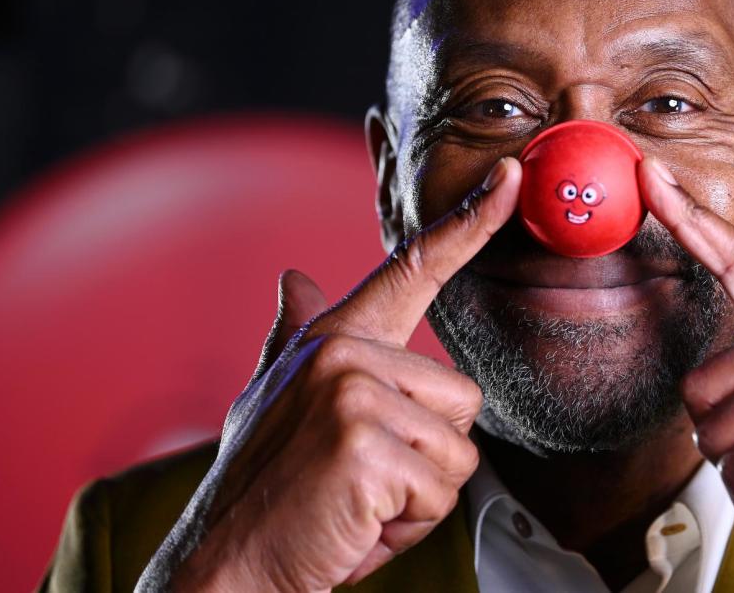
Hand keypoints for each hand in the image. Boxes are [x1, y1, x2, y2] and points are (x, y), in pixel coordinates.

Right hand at [148, 157, 521, 591]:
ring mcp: (352, 393)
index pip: (412, 268)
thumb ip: (293, 336)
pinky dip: (407, 524)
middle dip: (426, 459)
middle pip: (462, 399)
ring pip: (459, 450)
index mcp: (333, 337)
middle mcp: (342, 352)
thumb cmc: (262, 489)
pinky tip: (355, 523)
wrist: (223, 567)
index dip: (469, 222)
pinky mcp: (363, 444)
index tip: (510, 179)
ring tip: (357, 501)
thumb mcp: (270, 399)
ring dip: (419, 496)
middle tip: (361, 481)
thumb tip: (294, 278)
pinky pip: (440, 491)